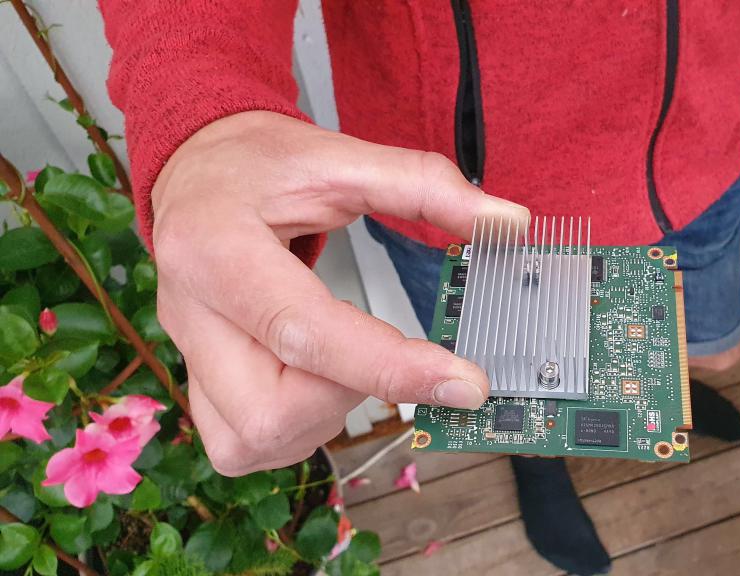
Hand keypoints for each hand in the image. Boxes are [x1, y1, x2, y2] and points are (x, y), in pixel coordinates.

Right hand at [151, 111, 528, 475]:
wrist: (196, 168)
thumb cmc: (257, 163)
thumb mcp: (341, 156)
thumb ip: (425, 186)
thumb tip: (507, 223)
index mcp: (217, 249)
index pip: (306, 331)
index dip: (391, 366)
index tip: (464, 382)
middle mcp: (191, 312)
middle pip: (268, 411)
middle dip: (345, 397)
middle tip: (374, 353)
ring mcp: (187, 351)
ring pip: (252, 441)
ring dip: (321, 417)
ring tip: (343, 361)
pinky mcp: (197, 376)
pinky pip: (240, 444)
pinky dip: (294, 430)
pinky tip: (317, 383)